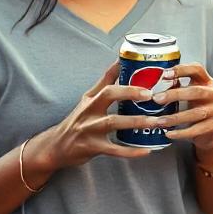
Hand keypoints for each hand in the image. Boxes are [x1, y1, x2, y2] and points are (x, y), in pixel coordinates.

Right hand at [26, 60, 157, 172]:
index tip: (140, 65)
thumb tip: (120, 62)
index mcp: (91, 98)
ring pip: (114, 122)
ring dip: (136, 121)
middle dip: (130, 92)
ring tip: (156, 121)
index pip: (107, 80)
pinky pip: (114, 150)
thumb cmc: (78, 121)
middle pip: (108, 95)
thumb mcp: (88, 100)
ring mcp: (90, 129)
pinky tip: (146, 151)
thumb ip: (105, 83)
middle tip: (150, 94)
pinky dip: (130, 151)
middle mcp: (89, 110)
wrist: (56, 147)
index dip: (121, 70)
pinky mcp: (93, 147)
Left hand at [158, 63, 212, 150]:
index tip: (164, 74)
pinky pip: (195, 130)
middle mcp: (212, 94)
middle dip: (175, 94)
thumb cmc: (193, 106)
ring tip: (159, 121)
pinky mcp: (212, 126)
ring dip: (175, 118)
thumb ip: (174, 86)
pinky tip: (169, 133)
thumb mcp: (186, 92)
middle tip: (156, 99)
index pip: (197, 69)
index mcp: (205, 81)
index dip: (182, 70)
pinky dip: (181, 133)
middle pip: (196, 91)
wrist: (207, 128)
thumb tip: (151, 84)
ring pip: (195, 113)